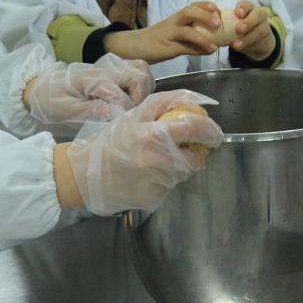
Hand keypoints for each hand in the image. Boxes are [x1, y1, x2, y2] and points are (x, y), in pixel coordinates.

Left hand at [24, 54, 154, 124]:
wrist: (41, 88)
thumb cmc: (51, 100)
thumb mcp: (64, 110)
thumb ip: (90, 110)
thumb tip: (114, 111)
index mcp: (91, 79)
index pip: (119, 92)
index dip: (124, 110)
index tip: (119, 122)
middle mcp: (106, 69)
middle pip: (139, 71)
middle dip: (141, 95)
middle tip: (131, 112)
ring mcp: (111, 68)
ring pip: (141, 69)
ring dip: (144, 88)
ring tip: (133, 106)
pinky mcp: (114, 72)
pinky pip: (137, 73)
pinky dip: (141, 86)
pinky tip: (131, 101)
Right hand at [65, 90, 224, 214]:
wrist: (86, 174)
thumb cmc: (112, 140)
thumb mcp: (136, 115)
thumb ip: (167, 103)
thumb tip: (199, 102)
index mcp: (153, 135)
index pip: (193, 129)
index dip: (210, 131)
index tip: (216, 133)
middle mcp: (158, 161)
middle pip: (195, 158)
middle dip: (199, 153)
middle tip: (194, 147)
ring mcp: (157, 183)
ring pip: (183, 174)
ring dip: (180, 166)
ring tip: (160, 159)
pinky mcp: (154, 199)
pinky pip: (170, 187)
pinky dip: (166, 179)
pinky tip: (149, 174)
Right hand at [105, 2, 220, 63]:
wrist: (136, 46)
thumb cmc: (159, 39)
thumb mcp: (175, 32)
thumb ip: (191, 32)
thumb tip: (215, 36)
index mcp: (176, 17)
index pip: (192, 6)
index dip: (204, 5)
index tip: (216, 7)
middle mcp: (173, 22)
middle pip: (188, 12)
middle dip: (204, 16)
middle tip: (218, 23)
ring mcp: (169, 35)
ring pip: (186, 32)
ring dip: (202, 38)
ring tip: (215, 46)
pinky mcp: (167, 48)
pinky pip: (184, 48)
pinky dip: (197, 51)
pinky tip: (206, 53)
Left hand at [230, 1, 275, 60]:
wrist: (256, 41)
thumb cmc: (239, 28)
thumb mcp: (233, 22)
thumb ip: (225, 22)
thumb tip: (209, 24)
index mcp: (249, 8)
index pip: (247, 4)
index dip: (243, 7)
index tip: (237, 13)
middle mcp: (259, 15)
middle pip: (258, 15)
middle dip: (248, 22)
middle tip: (238, 29)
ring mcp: (264, 27)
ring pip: (259, 31)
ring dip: (247, 38)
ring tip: (236, 45)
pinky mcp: (265, 40)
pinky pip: (259, 43)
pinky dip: (248, 46)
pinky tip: (240, 48)